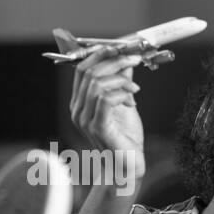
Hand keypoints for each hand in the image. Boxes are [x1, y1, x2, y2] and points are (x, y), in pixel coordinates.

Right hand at [69, 48, 145, 178]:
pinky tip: (132, 101)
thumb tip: (126, 60)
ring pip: (97, 84)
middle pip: (89, 72)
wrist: (126, 167)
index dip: (99, 54)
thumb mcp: (124, 103)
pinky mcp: (98, 128)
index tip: (120, 47)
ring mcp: (85, 120)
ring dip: (121, 80)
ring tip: (135, 89)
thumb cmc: (124, 138)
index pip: (81, 69)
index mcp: (80, 102)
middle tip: (135, 59)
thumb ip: (121, 82)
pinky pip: (105, 100)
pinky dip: (121, 94)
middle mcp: (78, 110)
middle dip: (114, 61)